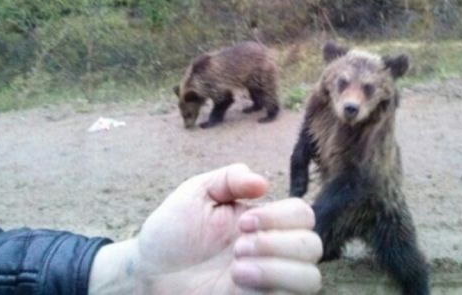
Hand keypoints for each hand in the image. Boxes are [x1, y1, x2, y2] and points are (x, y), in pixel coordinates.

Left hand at [88, 164, 322, 293]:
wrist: (148, 271)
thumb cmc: (172, 230)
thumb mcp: (197, 192)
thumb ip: (229, 177)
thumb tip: (262, 184)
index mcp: (263, 221)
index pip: (303, 214)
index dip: (281, 216)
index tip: (243, 222)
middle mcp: (271, 250)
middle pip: (313, 245)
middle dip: (277, 242)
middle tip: (238, 246)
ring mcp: (266, 280)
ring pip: (311, 278)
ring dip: (277, 269)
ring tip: (237, 269)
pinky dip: (270, 286)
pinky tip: (236, 282)